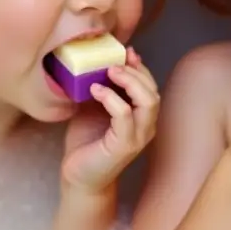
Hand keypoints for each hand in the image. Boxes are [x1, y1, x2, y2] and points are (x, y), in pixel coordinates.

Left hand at [61, 47, 159, 193]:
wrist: (78, 176)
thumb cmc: (86, 143)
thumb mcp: (95, 108)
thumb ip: (104, 89)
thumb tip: (101, 63)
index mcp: (142, 117)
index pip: (150, 86)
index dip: (140, 67)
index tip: (125, 53)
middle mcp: (146, 127)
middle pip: (152, 91)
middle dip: (135, 72)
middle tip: (113, 62)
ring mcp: (138, 137)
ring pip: (148, 101)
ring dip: (129, 82)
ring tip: (108, 72)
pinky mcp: (124, 146)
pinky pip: (125, 115)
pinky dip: (111, 99)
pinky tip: (95, 91)